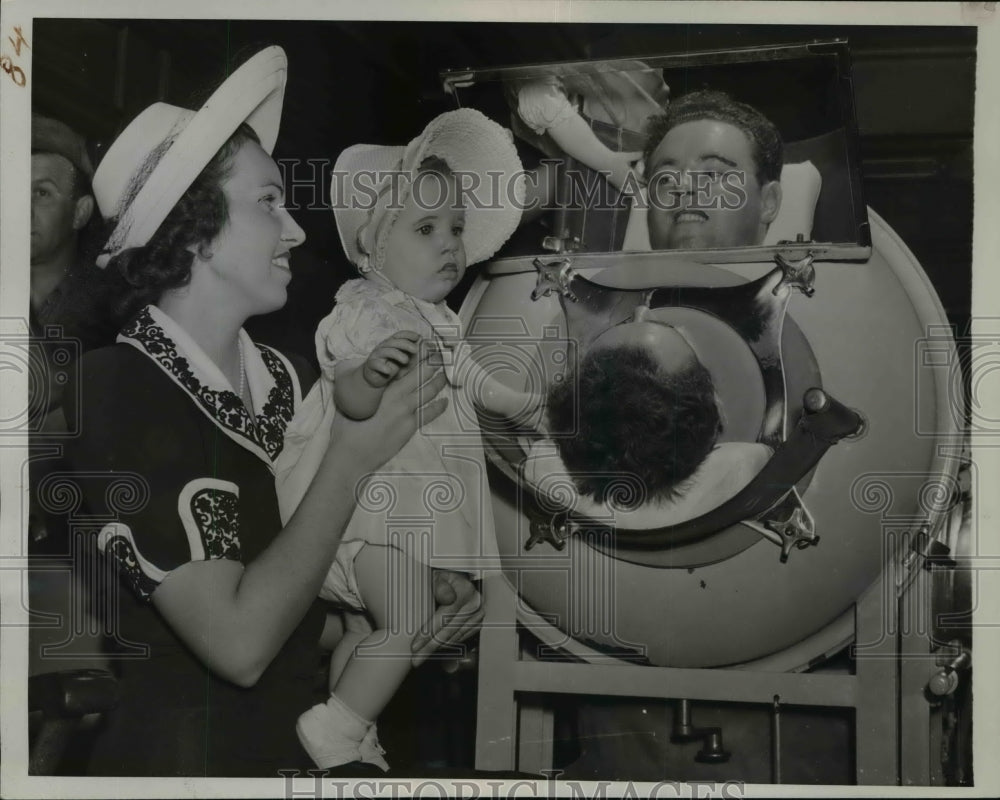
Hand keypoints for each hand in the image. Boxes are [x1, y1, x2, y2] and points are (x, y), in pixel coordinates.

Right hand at [331, 343, 447, 473]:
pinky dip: (438, 406)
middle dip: (432, 364)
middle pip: (420, 375)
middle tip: (440, 357)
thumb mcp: (351, 404)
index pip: (403, 367)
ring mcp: (406, 412)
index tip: (424, 349)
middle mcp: (396, 396)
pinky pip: (429, 413)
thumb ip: (363, 392)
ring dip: (438, 381)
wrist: (352, 456)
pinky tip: (444, 401)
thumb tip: (366, 385)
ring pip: (428, 391)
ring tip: (444, 374)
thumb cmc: (346, 430)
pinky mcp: (409, 427)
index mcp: (381, 387)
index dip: (416, 357)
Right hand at [362, 330, 420, 387]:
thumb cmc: (394, 366)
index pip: (400, 335)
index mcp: (393, 343)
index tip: (418, 337)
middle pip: (394, 341)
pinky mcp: (371, 365)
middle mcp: (385, 346)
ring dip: (397, 354)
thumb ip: (419, 354)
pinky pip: (376, 364)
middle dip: (405, 344)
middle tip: (415, 350)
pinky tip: (388, 371)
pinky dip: (382, 367)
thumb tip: (433, 347)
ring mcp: (377, 355)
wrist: (377, 378)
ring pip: (386, 351)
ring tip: (405, 360)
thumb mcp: (409, 360)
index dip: (408, 334)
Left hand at [411, 570, 483, 665]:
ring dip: (438, 649)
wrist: (459, 574)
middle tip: (416, 659)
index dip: (427, 634)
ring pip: (455, 638)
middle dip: (430, 648)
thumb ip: (440, 586)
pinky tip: (436, 648)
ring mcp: (478, 614)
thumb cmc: (445, 575)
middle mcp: (475, 604)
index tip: (414, 646)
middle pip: (449, 632)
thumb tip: (447, 598)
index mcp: (465, 592)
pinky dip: (448, 644)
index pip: (443, 619)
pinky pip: (461, 638)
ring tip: (422, 656)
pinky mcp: (478, 621)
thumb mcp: (438, 575)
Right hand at [608, 150, 642, 191]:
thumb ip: (637, 155)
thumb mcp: (627, 156)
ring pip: (631, 190)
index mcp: (629, 173)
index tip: (648, 180)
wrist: (604, 162)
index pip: (640, 179)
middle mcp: (625, 179)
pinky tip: (630, 191)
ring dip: (636, 189)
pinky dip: (628, 191)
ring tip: (640, 188)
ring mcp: (620, 183)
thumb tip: (644, 153)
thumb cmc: (615, 158)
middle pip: (637, 186)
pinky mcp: (616, 185)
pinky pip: (624, 191)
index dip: (645, 180)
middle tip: (646, 184)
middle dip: (642, 185)